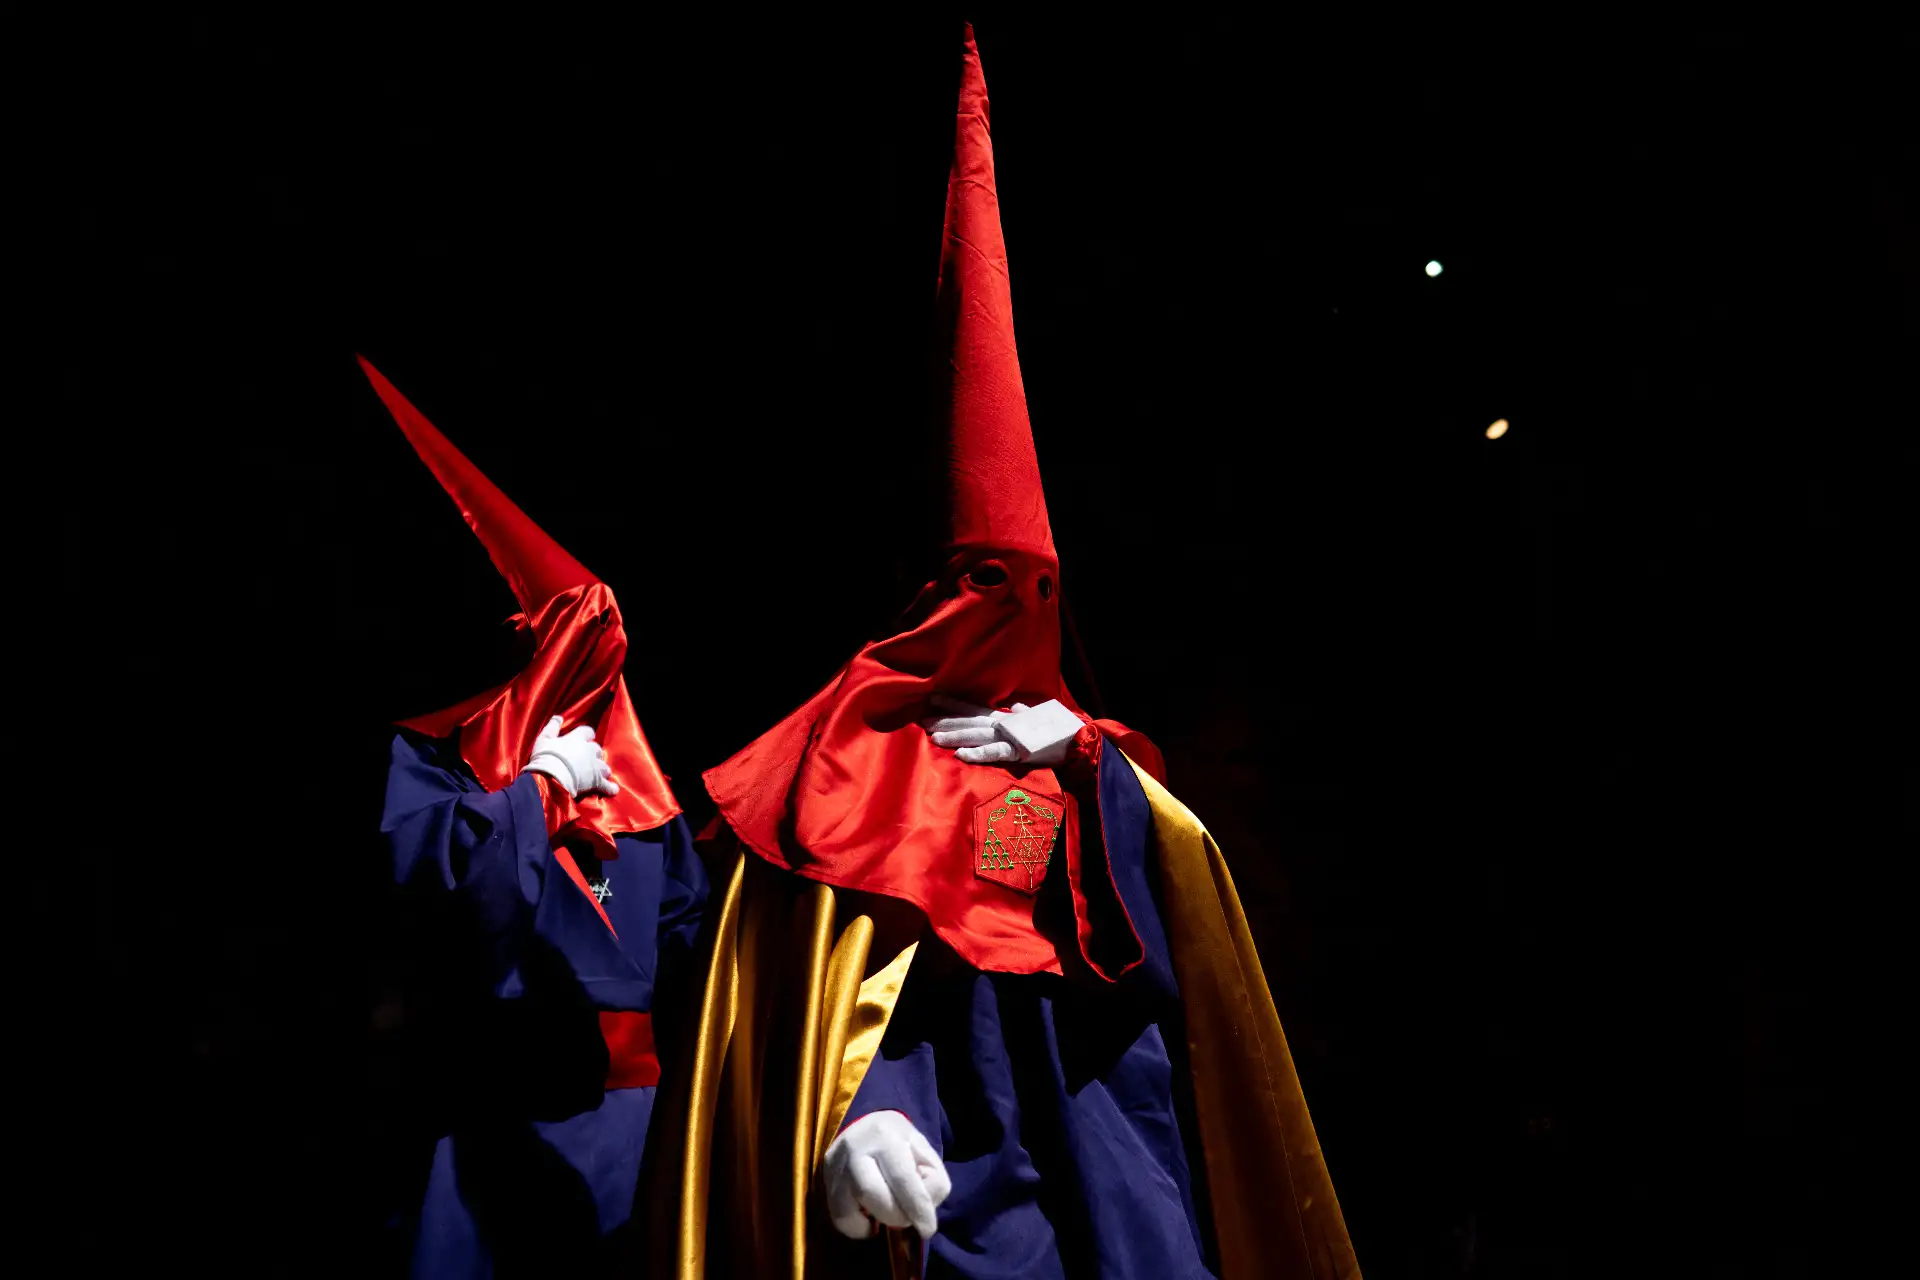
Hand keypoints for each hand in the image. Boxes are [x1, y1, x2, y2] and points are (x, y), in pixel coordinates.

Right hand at [522, 716, 620, 797]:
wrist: (551, 778)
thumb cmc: (545, 758)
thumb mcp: (543, 739)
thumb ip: (552, 727)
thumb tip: (558, 717)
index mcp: (577, 738)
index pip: (588, 732)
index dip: (586, 735)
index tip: (583, 739)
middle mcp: (589, 750)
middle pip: (597, 749)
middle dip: (593, 754)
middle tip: (585, 759)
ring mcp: (595, 766)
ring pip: (604, 766)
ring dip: (601, 769)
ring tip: (596, 774)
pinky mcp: (597, 781)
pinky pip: (608, 785)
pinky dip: (610, 787)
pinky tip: (613, 789)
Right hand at [822, 1110, 949, 1239]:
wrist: (862, 1125)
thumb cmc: (898, 1141)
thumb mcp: (923, 1149)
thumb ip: (932, 1178)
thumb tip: (924, 1208)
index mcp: (886, 1135)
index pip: (902, 1178)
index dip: (917, 1208)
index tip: (928, 1229)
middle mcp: (854, 1148)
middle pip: (873, 1194)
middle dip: (896, 1215)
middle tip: (907, 1216)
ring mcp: (835, 1167)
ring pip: (849, 1210)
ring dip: (876, 1221)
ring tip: (889, 1215)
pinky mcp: (825, 1183)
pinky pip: (839, 1219)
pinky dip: (858, 1227)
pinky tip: (870, 1218)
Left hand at [921, 695, 1079, 765]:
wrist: (1078, 739)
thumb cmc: (1058, 729)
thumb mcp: (1038, 717)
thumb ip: (1025, 712)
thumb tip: (1018, 706)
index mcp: (1005, 716)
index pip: (974, 707)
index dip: (953, 703)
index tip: (933, 699)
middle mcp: (1003, 724)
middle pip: (969, 720)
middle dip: (945, 719)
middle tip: (922, 719)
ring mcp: (1010, 737)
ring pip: (976, 735)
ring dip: (954, 735)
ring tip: (933, 736)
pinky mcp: (1019, 752)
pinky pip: (995, 753)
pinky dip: (978, 754)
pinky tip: (961, 755)